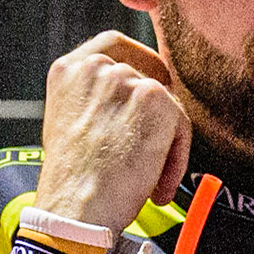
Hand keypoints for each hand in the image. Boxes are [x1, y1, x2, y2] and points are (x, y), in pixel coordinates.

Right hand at [32, 31, 191, 230]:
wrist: (75, 210)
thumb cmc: (74, 179)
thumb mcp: (71, 121)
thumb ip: (97, 97)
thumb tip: (137, 91)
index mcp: (70, 69)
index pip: (115, 44)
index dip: (140, 62)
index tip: (152, 86)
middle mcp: (96, 67)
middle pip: (151, 75)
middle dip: (156, 114)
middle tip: (146, 151)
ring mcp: (126, 80)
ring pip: (169, 104)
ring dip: (165, 142)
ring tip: (145, 177)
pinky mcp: (154, 100)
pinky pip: (183, 126)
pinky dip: (176, 158)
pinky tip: (155, 185)